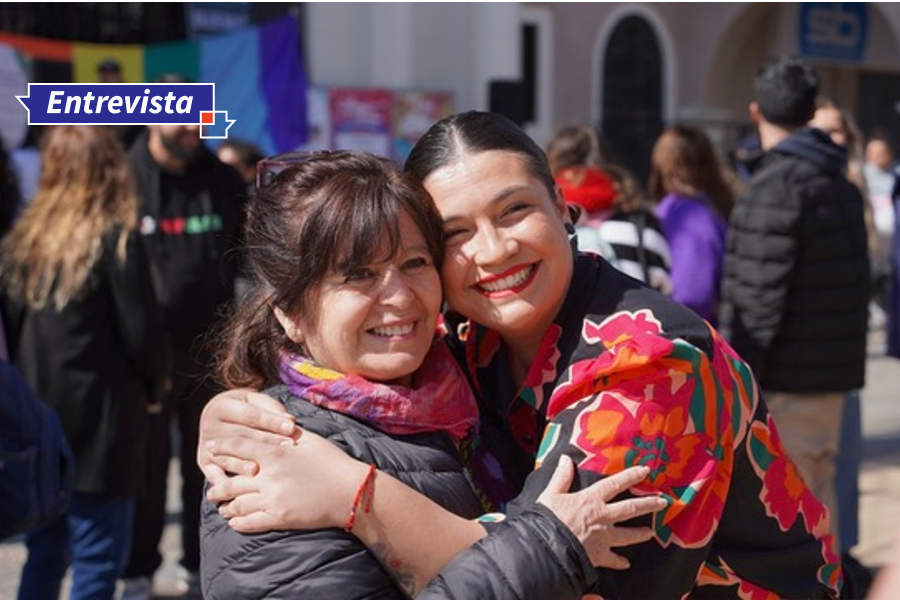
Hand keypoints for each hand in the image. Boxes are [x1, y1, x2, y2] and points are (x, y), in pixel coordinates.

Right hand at [197, 388, 298, 484]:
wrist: (222, 417)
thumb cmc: (247, 408)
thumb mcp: (256, 401)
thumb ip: (272, 409)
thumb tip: (290, 421)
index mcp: (221, 406)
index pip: (250, 415)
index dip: (271, 421)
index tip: (291, 427)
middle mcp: (209, 425)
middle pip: (240, 437)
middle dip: (266, 442)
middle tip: (288, 448)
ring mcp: (205, 445)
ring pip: (228, 457)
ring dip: (246, 464)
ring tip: (262, 469)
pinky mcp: (204, 462)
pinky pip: (215, 475)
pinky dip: (226, 484)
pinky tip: (241, 488)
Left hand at [207, 430, 368, 532]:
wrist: (350, 491)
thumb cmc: (332, 462)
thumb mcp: (309, 439)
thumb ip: (287, 432)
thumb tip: (276, 423)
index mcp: (274, 453)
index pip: (237, 448)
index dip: (221, 448)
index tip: (211, 448)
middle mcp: (268, 476)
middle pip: (230, 481)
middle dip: (218, 485)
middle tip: (211, 487)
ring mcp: (272, 499)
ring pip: (237, 504)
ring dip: (226, 506)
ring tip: (221, 506)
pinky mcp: (279, 518)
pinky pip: (249, 523)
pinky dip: (238, 522)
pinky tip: (234, 521)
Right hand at [537, 456, 665, 568]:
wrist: (549, 549)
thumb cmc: (548, 520)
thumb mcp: (551, 494)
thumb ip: (562, 476)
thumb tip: (566, 459)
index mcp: (592, 500)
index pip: (615, 484)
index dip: (631, 476)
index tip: (645, 471)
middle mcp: (603, 517)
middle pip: (630, 509)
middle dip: (648, 504)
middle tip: (662, 502)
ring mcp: (604, 537)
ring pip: (628, 534)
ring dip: (641, 533)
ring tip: (651, 532)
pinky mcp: (600, 555)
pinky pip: (613, 559)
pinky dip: (620, 562)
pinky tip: (626, 564)